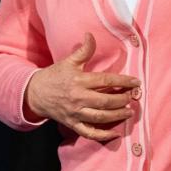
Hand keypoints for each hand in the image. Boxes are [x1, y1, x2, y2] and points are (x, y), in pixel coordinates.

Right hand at [24, 32, 140, 141]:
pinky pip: (89, 133)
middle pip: (105, 101)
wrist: (35, 93)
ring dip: (117, 116)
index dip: (123, 81)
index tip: (136, 82)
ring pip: (100, 117)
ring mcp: (75, 113)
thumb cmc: (54, 76)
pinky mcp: (72, 124)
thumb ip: (83, 50)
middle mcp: (78, 98)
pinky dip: (103, 136)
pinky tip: (115, 134)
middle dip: (122, 100)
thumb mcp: (68, 61)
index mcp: (79, 81)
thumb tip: (90, 35)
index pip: (105, 81)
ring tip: (129, 112)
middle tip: (133, 97)